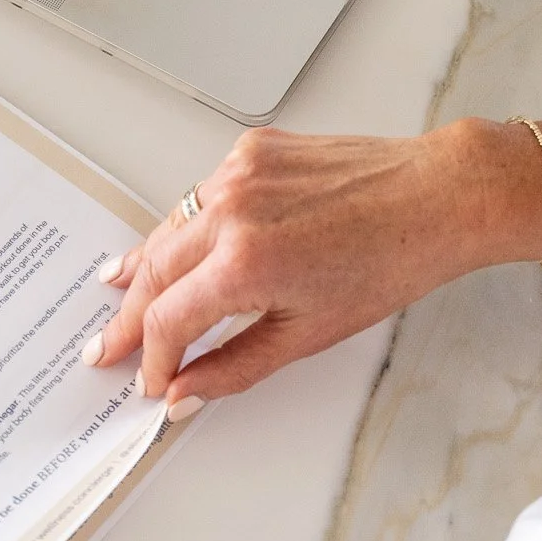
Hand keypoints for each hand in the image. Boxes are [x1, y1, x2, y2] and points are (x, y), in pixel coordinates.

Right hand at [82, 121, 508, 413]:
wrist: (434, 196)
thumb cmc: (389, 261)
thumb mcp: (309, 333)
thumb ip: (235, 366)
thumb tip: (188, 391)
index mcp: (245, 263)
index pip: (167, 320)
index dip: (153, 358)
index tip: (152, 378)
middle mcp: (232, 210)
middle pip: (154, 271)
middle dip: (129, 315)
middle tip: (107, 344)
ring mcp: (238, 172)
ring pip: (169, 226)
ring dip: (147, 266)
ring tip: (122, 291)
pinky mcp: (251, 149)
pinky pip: (200, 195)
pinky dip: (184, 224)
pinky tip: (177, 244)